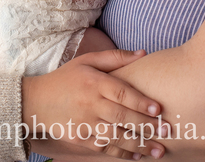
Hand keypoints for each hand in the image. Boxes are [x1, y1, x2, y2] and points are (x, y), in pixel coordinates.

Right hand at [22, 49, 168, 157]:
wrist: (36, 101)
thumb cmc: (66, 78)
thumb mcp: (87, 61)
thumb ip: (115, 57)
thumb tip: (144, 53)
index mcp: (94, 82)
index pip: (121, 92)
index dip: (141, 102)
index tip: (159, 109)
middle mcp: (90, 104)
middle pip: (122, 116)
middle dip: (146, 125)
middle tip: (168, 131)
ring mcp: (85, 124)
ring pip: (116, 136)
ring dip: (139, 144)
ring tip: (159, 150)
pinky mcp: (81, 139)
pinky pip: (105, 148)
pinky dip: (122, 153)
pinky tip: (138, 155)